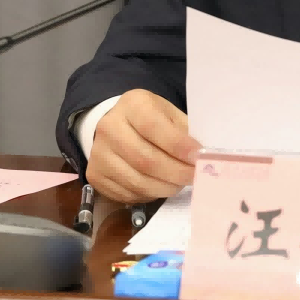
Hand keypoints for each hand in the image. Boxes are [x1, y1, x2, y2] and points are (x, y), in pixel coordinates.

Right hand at [85, 89, 200, 203]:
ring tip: (181, 183)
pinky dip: (150, 194)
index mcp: (132, 104)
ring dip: (166, 187)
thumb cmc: (150, 118)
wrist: (115, 125)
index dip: (179, 146)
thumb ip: (185, 131)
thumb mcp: (168, 113)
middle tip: (195, 177)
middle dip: (176, 173)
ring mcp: (99, 154)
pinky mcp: (95, 175)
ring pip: (138, 181)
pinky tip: (161, 186)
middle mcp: (109, 127)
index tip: (199, 157)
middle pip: (146, 160)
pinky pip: (128, 193)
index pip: (154, 127)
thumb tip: (203, 157)